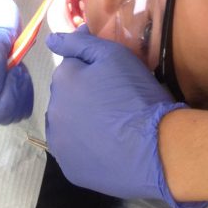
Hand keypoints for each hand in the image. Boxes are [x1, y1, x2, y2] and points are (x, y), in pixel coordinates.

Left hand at [45, 27, 207, 207]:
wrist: (156, 148)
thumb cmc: (137, 96)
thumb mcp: (114, 56)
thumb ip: (80, 43)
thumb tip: (51, 38)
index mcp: (62, 81)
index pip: (72, 66)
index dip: (94, 70)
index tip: (115, 79)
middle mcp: (52, 111)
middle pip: (68, 95)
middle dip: (84, 95)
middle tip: (116, 102)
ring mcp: (59, 143)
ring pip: (68, 123)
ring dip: (82, 121)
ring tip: (112, 125)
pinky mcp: (70, 169)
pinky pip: (75, 151)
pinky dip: (86, 146)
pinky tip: (108, 146)